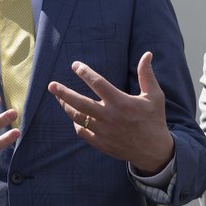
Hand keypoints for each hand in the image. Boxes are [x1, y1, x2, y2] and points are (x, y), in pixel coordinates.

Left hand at [48, 52, 174, 174]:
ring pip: (78, 117)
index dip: (85, 73)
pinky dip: (76, 124)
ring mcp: (103, 131)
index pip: (98, 83)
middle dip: (63, 93)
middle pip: (80, 102)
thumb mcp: (154, 95)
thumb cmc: (154, 120)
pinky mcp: (101, 143)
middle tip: (51, 85)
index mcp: (121, 102)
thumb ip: (147, 75)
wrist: (153, 151)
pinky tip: (74, 117)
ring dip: (66, 106)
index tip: (75, 65)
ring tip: (58, 98)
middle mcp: (109, 116)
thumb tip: (147, 54)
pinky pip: (82, 132)